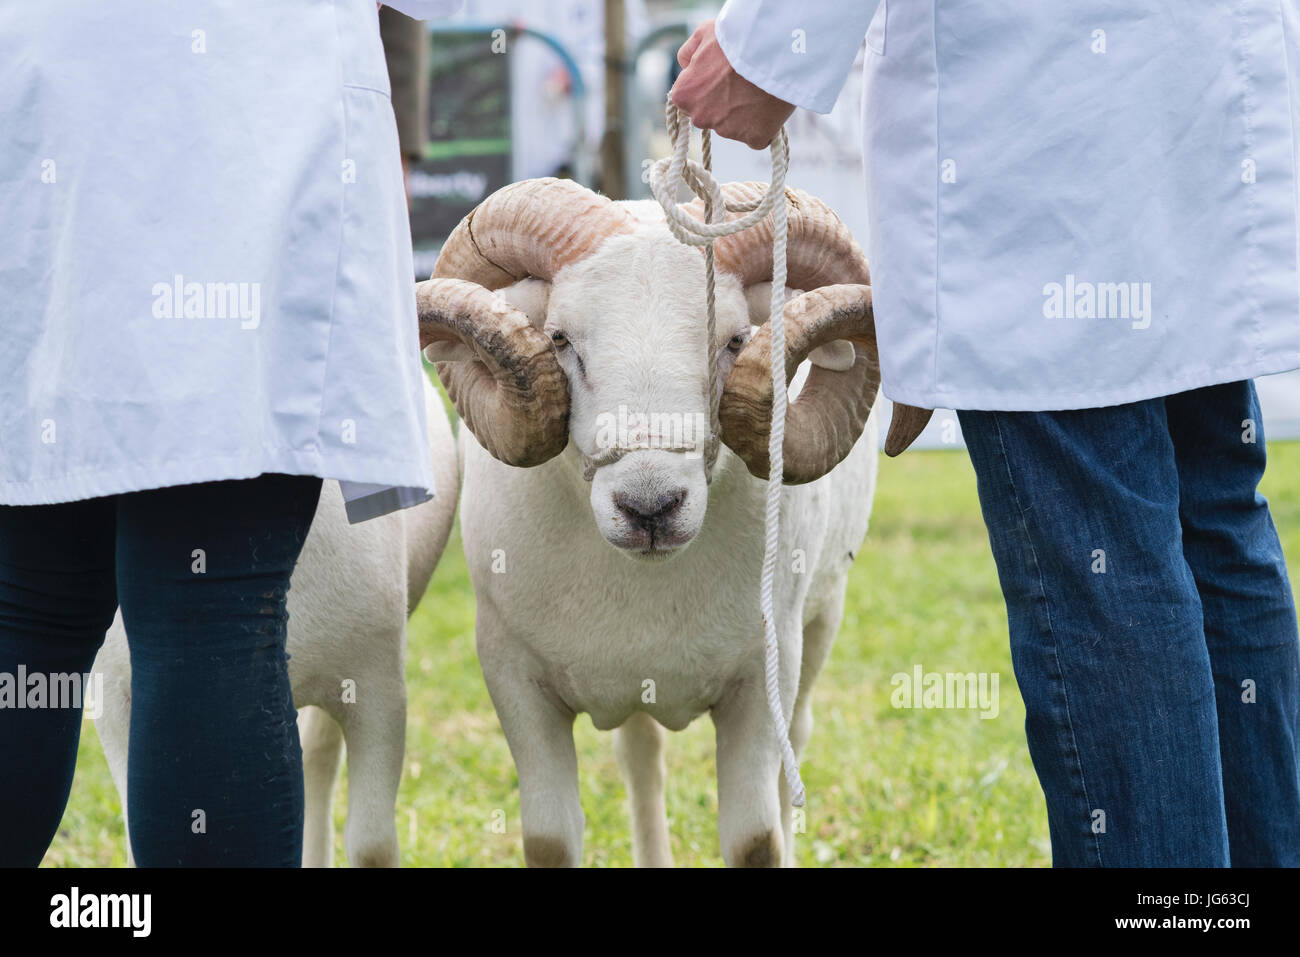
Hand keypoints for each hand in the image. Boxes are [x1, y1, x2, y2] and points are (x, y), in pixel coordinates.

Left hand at [670, 20, 795, 149]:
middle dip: (722, 102)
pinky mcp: (753, 138)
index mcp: (684, 95)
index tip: (720, 75)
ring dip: (743, 112)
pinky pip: (756, 135)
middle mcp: (701, 118)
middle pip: (710, 114)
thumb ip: (688, 54)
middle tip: (741, 81)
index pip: (688, 97)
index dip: (705, 85)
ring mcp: (727, 131)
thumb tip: (686, 67)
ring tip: (758, 89)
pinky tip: (770, 105)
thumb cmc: (738, 39)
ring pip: (733, 125)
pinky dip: (763, 124)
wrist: (775, 50)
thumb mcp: (704, 34)